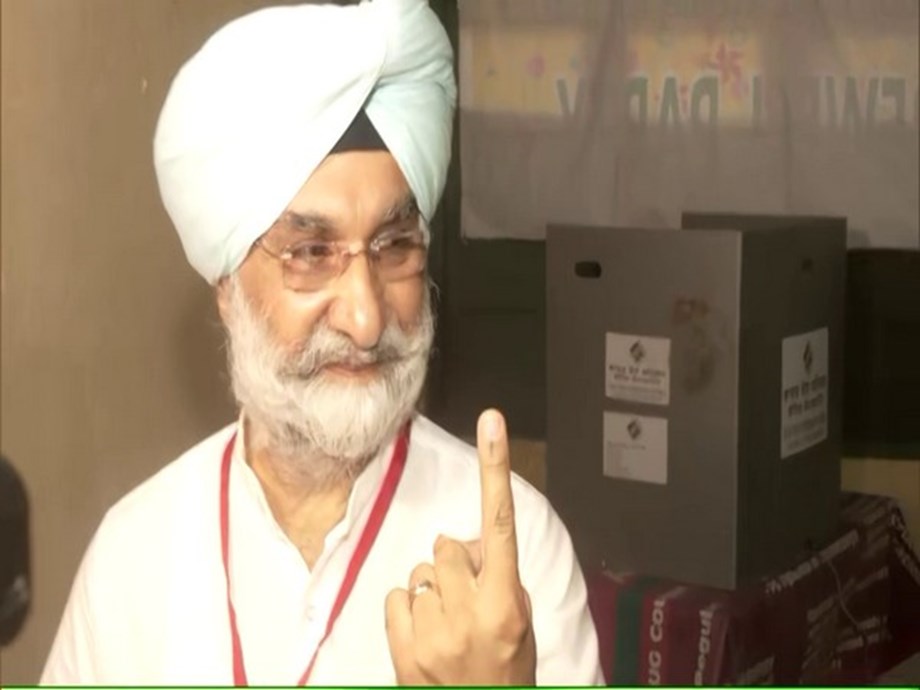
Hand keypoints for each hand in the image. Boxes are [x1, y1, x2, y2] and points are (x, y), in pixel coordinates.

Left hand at [385, 409, 536, 684]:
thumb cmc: (506, 672)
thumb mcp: (520, 622)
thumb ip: (497, 576)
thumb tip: (465, 544)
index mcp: (507, 603)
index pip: (500, 523)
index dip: (495, 468)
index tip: (491, 421)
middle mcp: (471, 612)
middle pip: (446, 547)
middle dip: (454, 565)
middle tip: (466, 598)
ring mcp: (435, 633)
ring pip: (419, 572)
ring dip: (432, 591)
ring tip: (448, 624)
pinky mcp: (405, 650)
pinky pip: (395, 597)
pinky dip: (407, 611)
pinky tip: (426, 635)